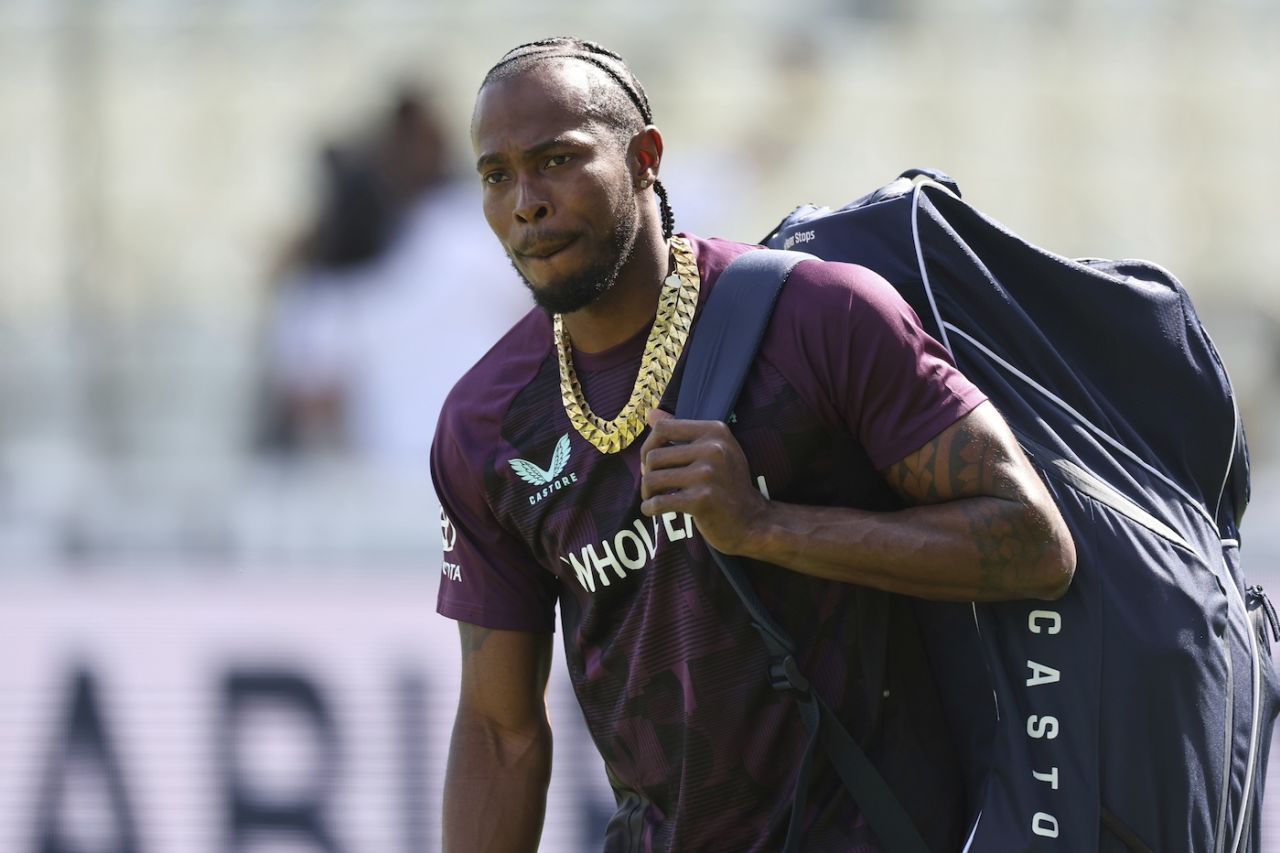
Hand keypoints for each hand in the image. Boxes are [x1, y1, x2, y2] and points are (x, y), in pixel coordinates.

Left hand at [639, 409, 769, 555]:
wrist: (750, 520)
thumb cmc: (727, 484)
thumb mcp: (713, 450)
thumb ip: (682, 431)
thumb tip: (651, 413)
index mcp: (715, 431)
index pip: (663, 428)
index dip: (649, 446)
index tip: (652, 463)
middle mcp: (713, 449)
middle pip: (654, 456)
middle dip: (647, 473)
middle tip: (653, 487)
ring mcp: (707, 474)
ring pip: (652, 479)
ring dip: (647, 493)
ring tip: (654, 499)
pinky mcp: (701, 500)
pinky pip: (659, 502)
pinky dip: (649, 508)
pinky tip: (652, 511)